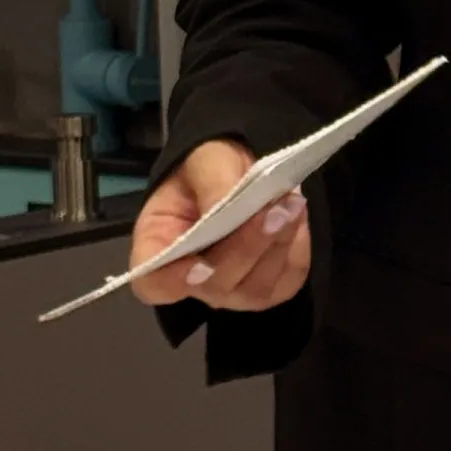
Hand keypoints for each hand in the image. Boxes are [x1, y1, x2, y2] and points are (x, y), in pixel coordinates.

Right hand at [129, 139, 311, 311]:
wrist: (244, 172)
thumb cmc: (211, 167)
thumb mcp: (206, 159)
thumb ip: (212, 184)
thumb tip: (226, 208)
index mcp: (159, 247)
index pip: (154, 283)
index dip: (172, 281)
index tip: (198, 265)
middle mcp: (194, 281)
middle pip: (217, 285)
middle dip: (247, 245)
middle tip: (275, 207)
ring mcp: (234, 291)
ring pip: (256, 289)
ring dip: (277, 245)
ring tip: (291, 204)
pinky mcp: (272, 289)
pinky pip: (286, 280)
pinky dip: (295, 249)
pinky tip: (296, 218)